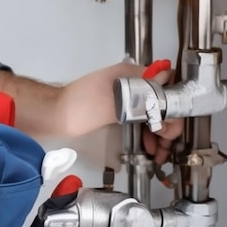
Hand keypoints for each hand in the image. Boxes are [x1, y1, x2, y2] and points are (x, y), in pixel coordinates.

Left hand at [59, 62, 182, 162]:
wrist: (53, 115)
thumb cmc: (78, 107)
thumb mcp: (114, 101)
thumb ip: (142, 95)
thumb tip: (167, 83)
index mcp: (132, 74)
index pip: (166, 84)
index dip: (173, 106)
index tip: (167, 126)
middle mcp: (132, 83)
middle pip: (163, 102)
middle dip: (168, 124)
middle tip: (163, 145)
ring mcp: (125, 96)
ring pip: (153, 113)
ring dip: (159, 132)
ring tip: (157, 152)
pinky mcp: (118, 109)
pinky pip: (141, 119)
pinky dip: (148, 132)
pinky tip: (148, 147)